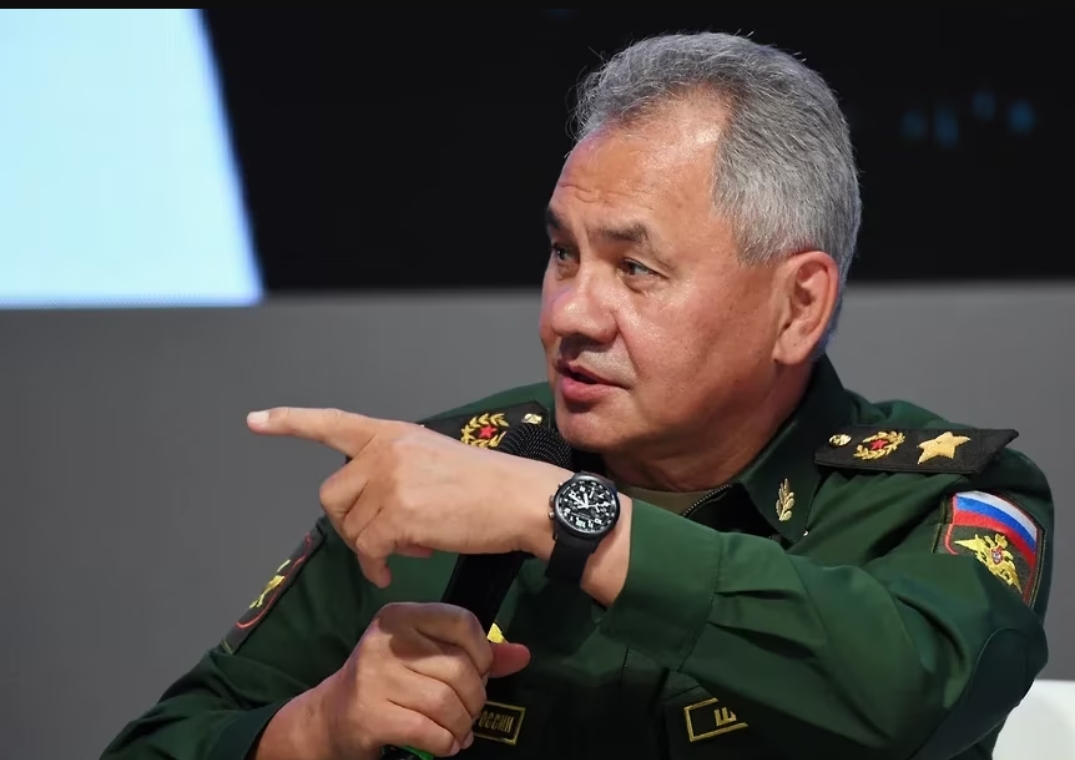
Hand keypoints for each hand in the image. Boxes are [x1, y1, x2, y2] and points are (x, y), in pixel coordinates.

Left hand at [247, 407, 568, 586]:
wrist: (520, 499)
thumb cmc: (486, 485)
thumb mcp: (433, 458)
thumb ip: (394, 469)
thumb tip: (368, 509)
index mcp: (392, 434)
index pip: (332, 423)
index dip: (290, 422)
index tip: (255, 420)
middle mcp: (385, 451)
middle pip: (333, 495)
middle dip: (351, 522)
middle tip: (387, 536)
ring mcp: (390, 481)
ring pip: (350, 528)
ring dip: (373, 546)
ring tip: (411, 545)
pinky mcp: (398, 515)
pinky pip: (368, 551)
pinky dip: (377, 567)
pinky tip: (395, 569)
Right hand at [314, 602, 529, 759]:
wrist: (331, 716)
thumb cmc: (388, 681)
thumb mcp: (425, 656)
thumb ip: (473, 653)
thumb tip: (523, 654)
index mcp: (401, 615)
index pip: (462, 621)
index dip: (483, 652)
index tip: (480, 672)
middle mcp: (387, 640)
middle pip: (459, 668)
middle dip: (475, 698)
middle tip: (469, 711)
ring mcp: (375, 677)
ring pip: (446, 703)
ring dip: (461, 725)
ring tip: (458, 730)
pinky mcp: (370, 714)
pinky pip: (429, 730)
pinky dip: (445, 743)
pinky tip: (446, 744)